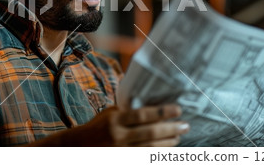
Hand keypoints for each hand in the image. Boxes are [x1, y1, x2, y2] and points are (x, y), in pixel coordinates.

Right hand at [31, 104, 189, 146]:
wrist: (77, 147)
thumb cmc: (97, 126)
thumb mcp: (109, 112)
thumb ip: (127, 109)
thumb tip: (152, 104)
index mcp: (115, 119)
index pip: (143, 114)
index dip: (162, 112)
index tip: (178, 110)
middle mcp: (118, 135)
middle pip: (150, 133)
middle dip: (170, 129)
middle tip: (185, 125)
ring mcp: (120, 151)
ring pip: (150, 149)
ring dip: (167, 144)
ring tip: (178, 138)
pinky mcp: (122, 160)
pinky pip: (144, 159)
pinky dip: (157, 155)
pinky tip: (166, 152)